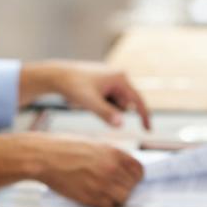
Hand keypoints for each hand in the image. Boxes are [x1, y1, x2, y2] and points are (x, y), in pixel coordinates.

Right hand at [0, 132, 143, 206]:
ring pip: (123, 197)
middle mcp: (112, 168)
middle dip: (125, 187)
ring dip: (116, 196)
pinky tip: (95, 195)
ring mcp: (102, 184)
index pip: (139, 170)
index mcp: (114, 152)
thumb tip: (121, 167)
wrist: (43, 157)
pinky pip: (108, 205)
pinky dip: (105, 202)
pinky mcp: (90, 196)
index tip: (129, 179)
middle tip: (114, 186)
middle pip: (132, 186)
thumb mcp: (93, 144)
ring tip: (104, 192)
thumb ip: (110, 155)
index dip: (135, 176)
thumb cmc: (64, 148)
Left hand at [20, 60, 151, 128]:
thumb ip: (106, 114)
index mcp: (120, 78)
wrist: (57, 75)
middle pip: (124, 104)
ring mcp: (112, 77)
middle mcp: (119, 75)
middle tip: (92, 104)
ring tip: (88, 99)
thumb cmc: (73, 87)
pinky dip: (100, 103)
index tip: (148, 131)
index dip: (144, 116)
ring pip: (115, 103)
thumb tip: (121, 124)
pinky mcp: (104, 81)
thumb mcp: (90, 103)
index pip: (138, 101)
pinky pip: (108, 99)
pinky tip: (87, 97)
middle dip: (112, 110)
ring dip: (105, 107)